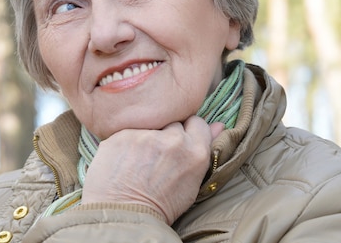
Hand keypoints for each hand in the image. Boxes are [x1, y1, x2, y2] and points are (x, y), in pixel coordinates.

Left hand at [81, 117, 224, 223]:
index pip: (197, 122)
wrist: (124, 218)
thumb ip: (204, 149)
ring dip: (145, 136)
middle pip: (173, 122)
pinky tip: (122, 160)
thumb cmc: (160, 206)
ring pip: (149, 125)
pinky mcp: (122, 135)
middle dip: (166, 133)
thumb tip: (219, 125)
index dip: (187, 130)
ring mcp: (146, 136)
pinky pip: (126, 131)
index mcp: (195, 151)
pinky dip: (125, 143)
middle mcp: (173, 140)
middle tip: (157, 155)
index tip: (179, 142)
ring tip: (137, 159)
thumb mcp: (191, 182)